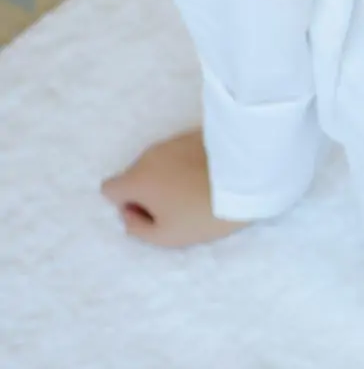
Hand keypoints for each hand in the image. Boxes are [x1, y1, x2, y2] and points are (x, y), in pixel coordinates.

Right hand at [101, 127, 250, 247]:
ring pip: (161, 163)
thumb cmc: (205, 211)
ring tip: (201, 191)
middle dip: (151, 190)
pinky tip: (213, 176)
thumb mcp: (168, 236)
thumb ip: (137, 228)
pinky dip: (190, 163)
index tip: (151, 212)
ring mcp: (174, 140)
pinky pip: (182, 152)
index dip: (125, 204)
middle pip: (137, 175)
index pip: (109, 188)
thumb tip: (128, 213)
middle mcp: (150, 154)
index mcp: (137, 178)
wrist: (250, 173)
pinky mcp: (197, 133)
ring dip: (171, 176)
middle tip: (181, 206)